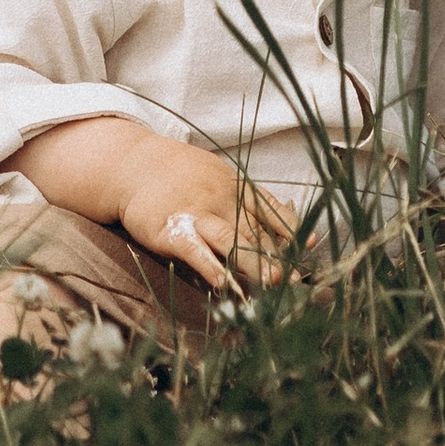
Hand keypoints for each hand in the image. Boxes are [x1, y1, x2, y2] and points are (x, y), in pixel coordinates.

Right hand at [115, 139, 293, 290]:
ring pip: (229, 239)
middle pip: (253, 231)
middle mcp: (220, 199)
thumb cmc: (183, 176)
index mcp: (236, 188)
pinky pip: (193, 249)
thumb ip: (248, 202)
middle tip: (294, 280)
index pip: (269, 210)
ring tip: (270, 282)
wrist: (135, 163)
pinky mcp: (170, 229)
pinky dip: (208, 265)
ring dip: (251, 261)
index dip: (290, 229)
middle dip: (276, 257)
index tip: (309, 246)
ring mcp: (196, 213)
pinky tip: (221, 282)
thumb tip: (285, 228)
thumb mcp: (220, 178)